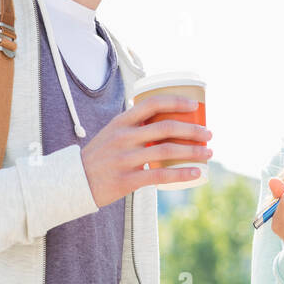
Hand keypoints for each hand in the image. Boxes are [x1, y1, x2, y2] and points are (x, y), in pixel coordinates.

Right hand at [80, 96, 213, 206]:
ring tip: (208, 152)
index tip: (194, 105)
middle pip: (166, 127)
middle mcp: (124, 137)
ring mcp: (125, 158)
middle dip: (193, 129)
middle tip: (209, 133)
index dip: (176, 101)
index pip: (152, 104)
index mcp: (121, 122)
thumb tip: (164, 119)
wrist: (74, 182)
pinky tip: (197, 173)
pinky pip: (160, 175)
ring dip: (193, 150)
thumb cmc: (100, 157)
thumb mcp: (112, 134)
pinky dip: (182, 173)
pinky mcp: (127, 180)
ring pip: (167, 150)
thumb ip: (134, 126)